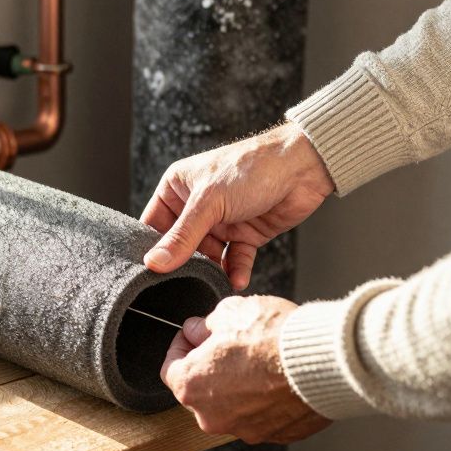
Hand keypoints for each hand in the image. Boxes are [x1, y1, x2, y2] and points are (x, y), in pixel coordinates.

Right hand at [141, 121, 333, 289]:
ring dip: (211, 270)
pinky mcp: (244, 235)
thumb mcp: (209, 202)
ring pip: (207, 257)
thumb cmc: (252, 167)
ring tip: (211, 283)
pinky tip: (236, 279)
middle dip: (184, 264)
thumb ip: (182, 236)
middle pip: (180, 245)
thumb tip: (155, 263)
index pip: (154, 224)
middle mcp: (197, 205)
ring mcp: (221, 221)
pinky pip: (234, 260)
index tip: (148, 272)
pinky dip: (235, 271)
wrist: (302, 168)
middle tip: (181, 283)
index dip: (151, 248)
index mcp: (178, 187)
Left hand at [160, 295, 330, 444]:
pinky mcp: (275, 435)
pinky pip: (262, 416)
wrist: (323, 359)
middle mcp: (212, 416)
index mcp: (191, 386)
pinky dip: (265, 400)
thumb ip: (204, 325)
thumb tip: (197, 330)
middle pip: (201, 390)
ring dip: (238, 386)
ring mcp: (244, 430)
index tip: (192, 336)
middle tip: (228, 344)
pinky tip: (278, 377)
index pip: (170, 368)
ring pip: (232, 406)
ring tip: (259, 359)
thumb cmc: (274, 335)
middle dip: (210, 367)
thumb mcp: (229, 312)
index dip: (181, 347)